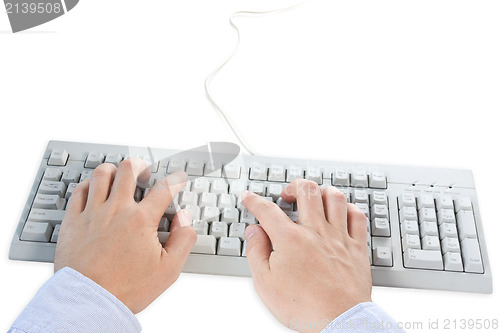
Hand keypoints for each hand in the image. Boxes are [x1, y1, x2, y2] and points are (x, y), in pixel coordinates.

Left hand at [54, 159, 196, 312]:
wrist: (89, 302)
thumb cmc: (126, 289)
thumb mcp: (168, 270)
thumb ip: (184, 239)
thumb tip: (185, 218)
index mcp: (141, 220)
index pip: (164, 188)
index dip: (176, 179)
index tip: (179, 178)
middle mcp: (116, 210)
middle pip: (129, 169)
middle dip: (141, 166)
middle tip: (144, 174)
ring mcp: (92, 213)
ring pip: (102, 174)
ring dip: (114, 171)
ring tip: (119, 178)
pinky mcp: (73, 221)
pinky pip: (79, 190)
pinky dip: (89, 184)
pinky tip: (95, 190)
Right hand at [242, 180, 371, 332]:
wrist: (339, 320)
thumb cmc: (304, 305)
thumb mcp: (265, 282)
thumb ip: (256, 252)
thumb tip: (254, 232)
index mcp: (290, 239)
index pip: (267, 210)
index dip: (255, 200)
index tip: (249, 197)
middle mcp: (316, 231)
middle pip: (306, 190)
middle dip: (293, 186)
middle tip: (286, 195)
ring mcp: (339, 237)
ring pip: (334, 197)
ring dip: (321, 191)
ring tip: (313, 197)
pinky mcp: (357, 247)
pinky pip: (357, 216)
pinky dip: (348, 208)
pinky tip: (341, 211)